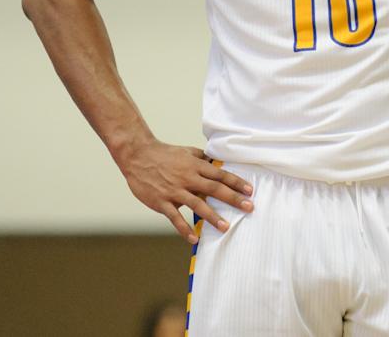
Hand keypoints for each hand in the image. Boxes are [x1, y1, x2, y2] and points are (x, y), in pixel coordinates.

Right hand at [119, 141, 253, 242]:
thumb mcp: (187, 152)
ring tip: (226, 227)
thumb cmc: (164, 154)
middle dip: (233, 199)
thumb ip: (202, 159)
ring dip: (212, 217)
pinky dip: (184, 228)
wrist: (138, 156)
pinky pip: (174, 217)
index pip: (220, 174)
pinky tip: (194, 238)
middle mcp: (187, 178)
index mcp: (195, 166)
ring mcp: (174, 191)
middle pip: (214, 189)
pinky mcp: (161, 201)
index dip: (236, 182)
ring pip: (197, 205)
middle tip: (249, 207)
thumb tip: (218, 162)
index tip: (250, 191)